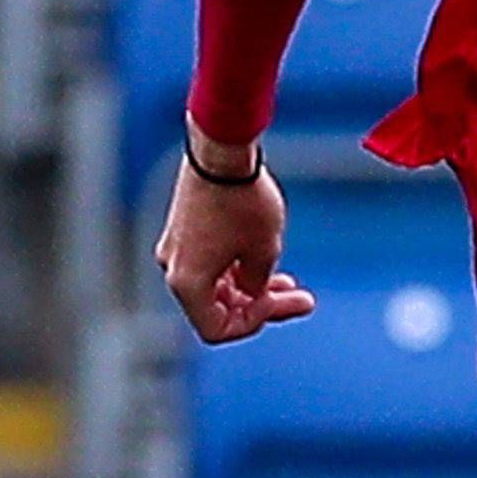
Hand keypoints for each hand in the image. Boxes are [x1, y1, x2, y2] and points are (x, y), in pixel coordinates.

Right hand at [158, 142, 314, 343]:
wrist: (222, 149)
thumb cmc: (242, 200)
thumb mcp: (264, 252)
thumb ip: (259, 286)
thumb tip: (253, 293)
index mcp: (187, 283)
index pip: (216, 328)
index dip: (254, 322)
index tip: (281, 299)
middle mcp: (174, 268)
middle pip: (218, 307)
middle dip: (261, 305)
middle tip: (302, 299)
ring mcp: (176, 247)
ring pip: (216, 285)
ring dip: (251, 287)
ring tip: (290, 281)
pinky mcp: (183, 229)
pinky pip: (209, 262)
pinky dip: (236, 266)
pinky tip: (266, 257)